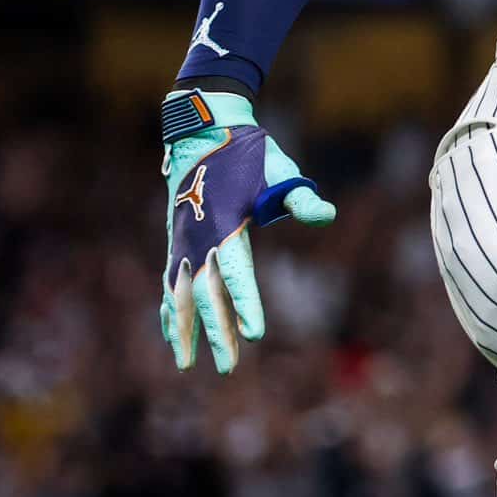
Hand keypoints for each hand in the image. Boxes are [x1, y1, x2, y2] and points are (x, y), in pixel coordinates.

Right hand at [159, 89, 335, 373]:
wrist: (204, 128)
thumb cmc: (248, 152)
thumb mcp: (279, 170)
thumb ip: (300, 198)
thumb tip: (327, 216)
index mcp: (226, 224)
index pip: (237, 273)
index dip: (245, 304)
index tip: (255, 335)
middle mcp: (200, 237)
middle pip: (207, 294)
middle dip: (218, 333)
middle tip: (230, 368)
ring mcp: (183, 241)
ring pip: (180, 295)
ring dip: (184, 330)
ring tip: (187, 365)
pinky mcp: (176, 241)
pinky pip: (169, 282)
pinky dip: (169, 310)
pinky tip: (171, 335)